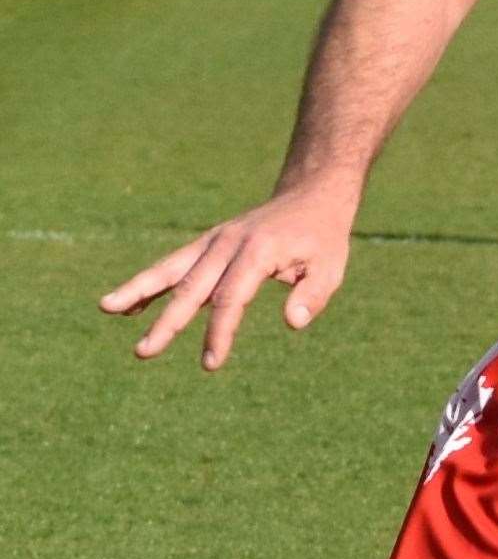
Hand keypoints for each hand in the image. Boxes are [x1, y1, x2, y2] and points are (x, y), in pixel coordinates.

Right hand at [98, 187, 357, 369]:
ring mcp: (216, 240)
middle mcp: (230, 243)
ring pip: (172, 268)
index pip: (232, 298)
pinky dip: (150, 282)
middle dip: (169, 322)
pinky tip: (124, 305)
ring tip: (106, 308)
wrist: (312, 195)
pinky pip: (175, 263)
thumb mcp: (331, 266)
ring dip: (140, 289)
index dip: (220, 332)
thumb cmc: (323, 237)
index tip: (211, 363)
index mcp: (259, 251)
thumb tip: (294, 323)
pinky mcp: (209, 242)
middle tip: (143, 353)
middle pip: (193, 286)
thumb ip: (313, 295)